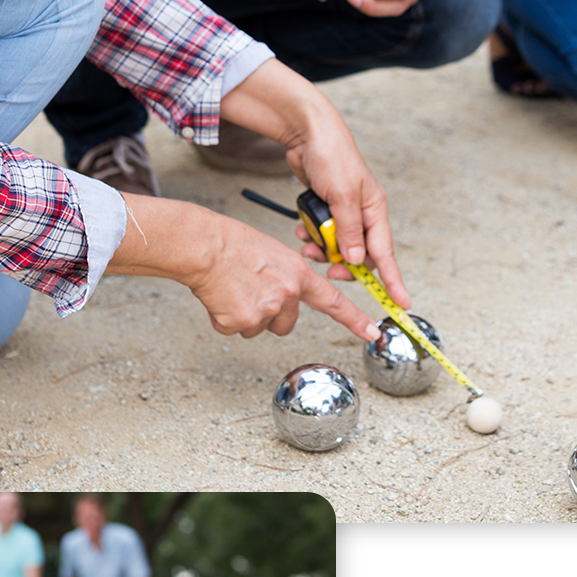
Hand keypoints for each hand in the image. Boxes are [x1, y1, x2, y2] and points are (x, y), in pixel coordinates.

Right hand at [184, 209, 382, 341]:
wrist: (204, 246)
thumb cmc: (233, 244)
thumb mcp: (274, 253)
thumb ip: (287, 278)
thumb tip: (285, 298)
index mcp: (298, 275)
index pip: (334, 302)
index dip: (355, 319)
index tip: (372, 332)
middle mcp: (286, 294)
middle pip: (285, 324)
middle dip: (269, 315)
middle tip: (249, 290)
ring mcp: (264, 310)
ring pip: (258, 328)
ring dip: (245, 315)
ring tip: (233, 289)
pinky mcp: (240, 321)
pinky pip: (235, 330)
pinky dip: (224, 318)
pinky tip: (220, 297)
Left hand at [285, 115, 410, 311]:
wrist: (308, 133)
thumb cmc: (332, 156)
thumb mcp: (342, 195)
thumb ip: (349, 230)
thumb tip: (357, 261)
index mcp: (375, 210)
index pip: (385, 254)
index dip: (393, 280)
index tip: (401, 302)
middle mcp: (363, 214)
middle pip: (358, 255)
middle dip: (341, 263)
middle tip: (325, 265)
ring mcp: (345, 212)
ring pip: (336, 247)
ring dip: (321, 249)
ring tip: (306, 243)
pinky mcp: (328, 209)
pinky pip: (322, 234)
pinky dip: (312, 237)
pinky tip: (302, 230)